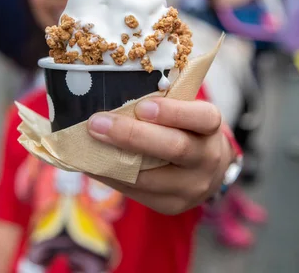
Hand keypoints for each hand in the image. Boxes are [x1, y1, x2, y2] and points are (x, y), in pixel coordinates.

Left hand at [87, 98, 232, 214]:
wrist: (208, 169)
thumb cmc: (186, 128)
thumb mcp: (185, 111)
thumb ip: (161, 103)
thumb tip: (112, 93)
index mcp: (211, 127)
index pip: (201, 118)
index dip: (173, 112)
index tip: (142, 106)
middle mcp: (207, 159)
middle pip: (174, 148)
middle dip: (131, 135)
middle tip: (97, 123)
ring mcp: (192, 187)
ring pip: (150, 177)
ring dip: (113, 160)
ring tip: (87, 145)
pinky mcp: (172, 205)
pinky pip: (137, 193)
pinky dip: (112, 177)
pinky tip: (93, 164)